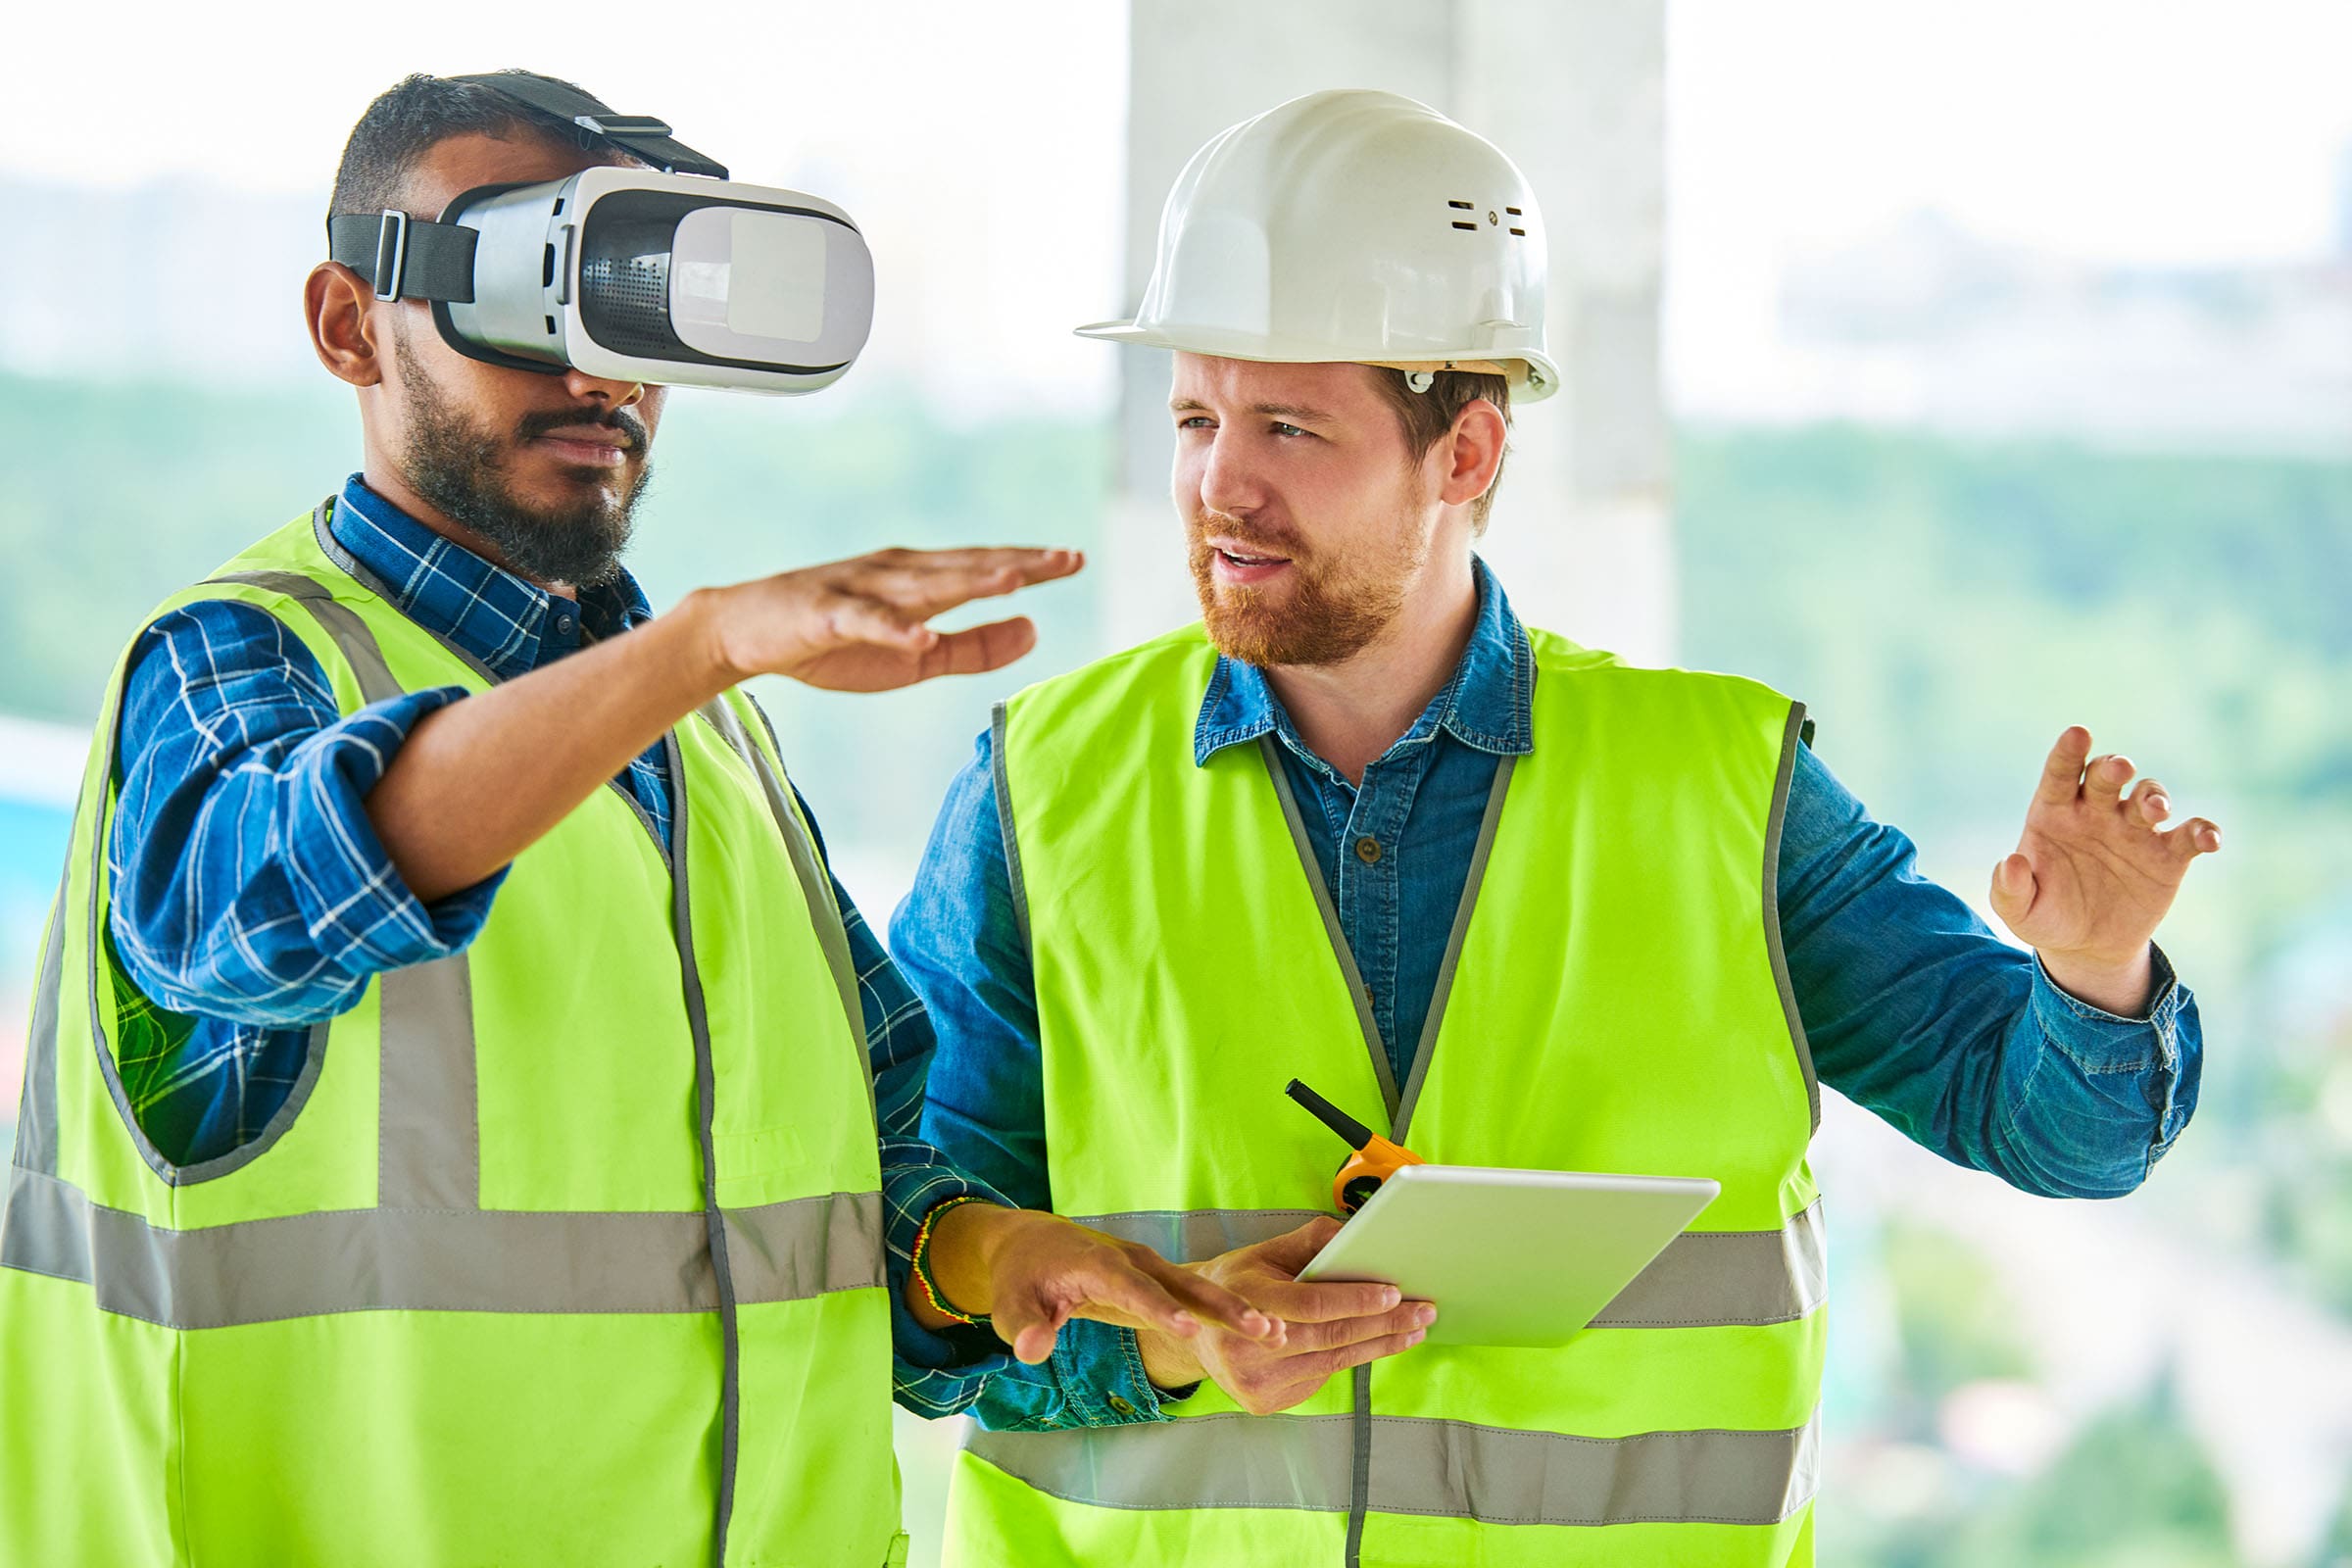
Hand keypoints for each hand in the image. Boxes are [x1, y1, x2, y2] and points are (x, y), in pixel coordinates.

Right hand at [694, 546, 1084, 692]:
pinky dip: (893, 629)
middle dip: (1014, 564)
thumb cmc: (835, 643)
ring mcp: (859, 590)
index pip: (983, 568)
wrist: (745, 634)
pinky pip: (864, 622)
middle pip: (963, 568)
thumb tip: (1036, 629)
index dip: (1029, 565)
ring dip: (967, 583)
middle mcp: (895, 573)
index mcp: (919, 580)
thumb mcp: (917, 656)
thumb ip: (975, 647)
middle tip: (1064, 559)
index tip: (1075, 560)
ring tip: (1012, 583)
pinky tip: (921, 637)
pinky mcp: (824, 616)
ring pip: (921, 586)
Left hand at [913, 1203, 1282, 1365]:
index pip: (1132, 1288)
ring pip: (1197, 1288)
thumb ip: (1022, 1327)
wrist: (1033, 1243)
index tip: (1189, 1327)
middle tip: (1262, 1326)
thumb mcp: (1011, 1303)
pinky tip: (1260, 1329)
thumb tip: (1033, 1349)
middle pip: (1182, 1284)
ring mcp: (1149, 1268)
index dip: (1159, 1308)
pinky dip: (1226, 1310)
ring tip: (1277, 1331)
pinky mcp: (1157, 1279)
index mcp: (1098, 1265)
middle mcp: (1132, 1261)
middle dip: (1221, 1305)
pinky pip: (1195, 1294)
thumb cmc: (1022, 1275)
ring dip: (1235, 1309)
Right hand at [1136, 1219, 1432, 1415]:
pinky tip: (1382, 1344)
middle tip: (1423, 1310)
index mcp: (1243, 1297)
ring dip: (1380, 1344)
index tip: (1394, 1292)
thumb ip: (1309, 1242)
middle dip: (1384, 1323)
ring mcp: (1253, 1381)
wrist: (1193, 1334)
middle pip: (1329, 1336)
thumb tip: (1356, 1234)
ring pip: (1332, 1360)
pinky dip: (1354, 1359)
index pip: (1310, 1303)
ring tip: (1415, 1328)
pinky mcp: (1265, 1403)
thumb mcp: (1264, 1252)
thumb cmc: (1238, 1283)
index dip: (1354, 1299)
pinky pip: (1321, 1378)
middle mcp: (1244, 1345)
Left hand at [1991, 726, 2221, 1014]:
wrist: (2087, 947)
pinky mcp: (2168, 856)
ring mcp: (2134, 830)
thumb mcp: (2018, 911)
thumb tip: (2010, 863)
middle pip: (2106, 776)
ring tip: (2154, 810)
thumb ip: (2008, 888)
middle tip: (2118, 768)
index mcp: (2055, 813)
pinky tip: (2208, 840)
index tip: (2077, 733)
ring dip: (2154, 797)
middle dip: (2113, 767)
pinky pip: (2190, 835)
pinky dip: (2203, 832)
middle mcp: (2096, 812)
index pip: (2060, 773)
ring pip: (2148, 796)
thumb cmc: (2045, 916)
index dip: (2068, 752)